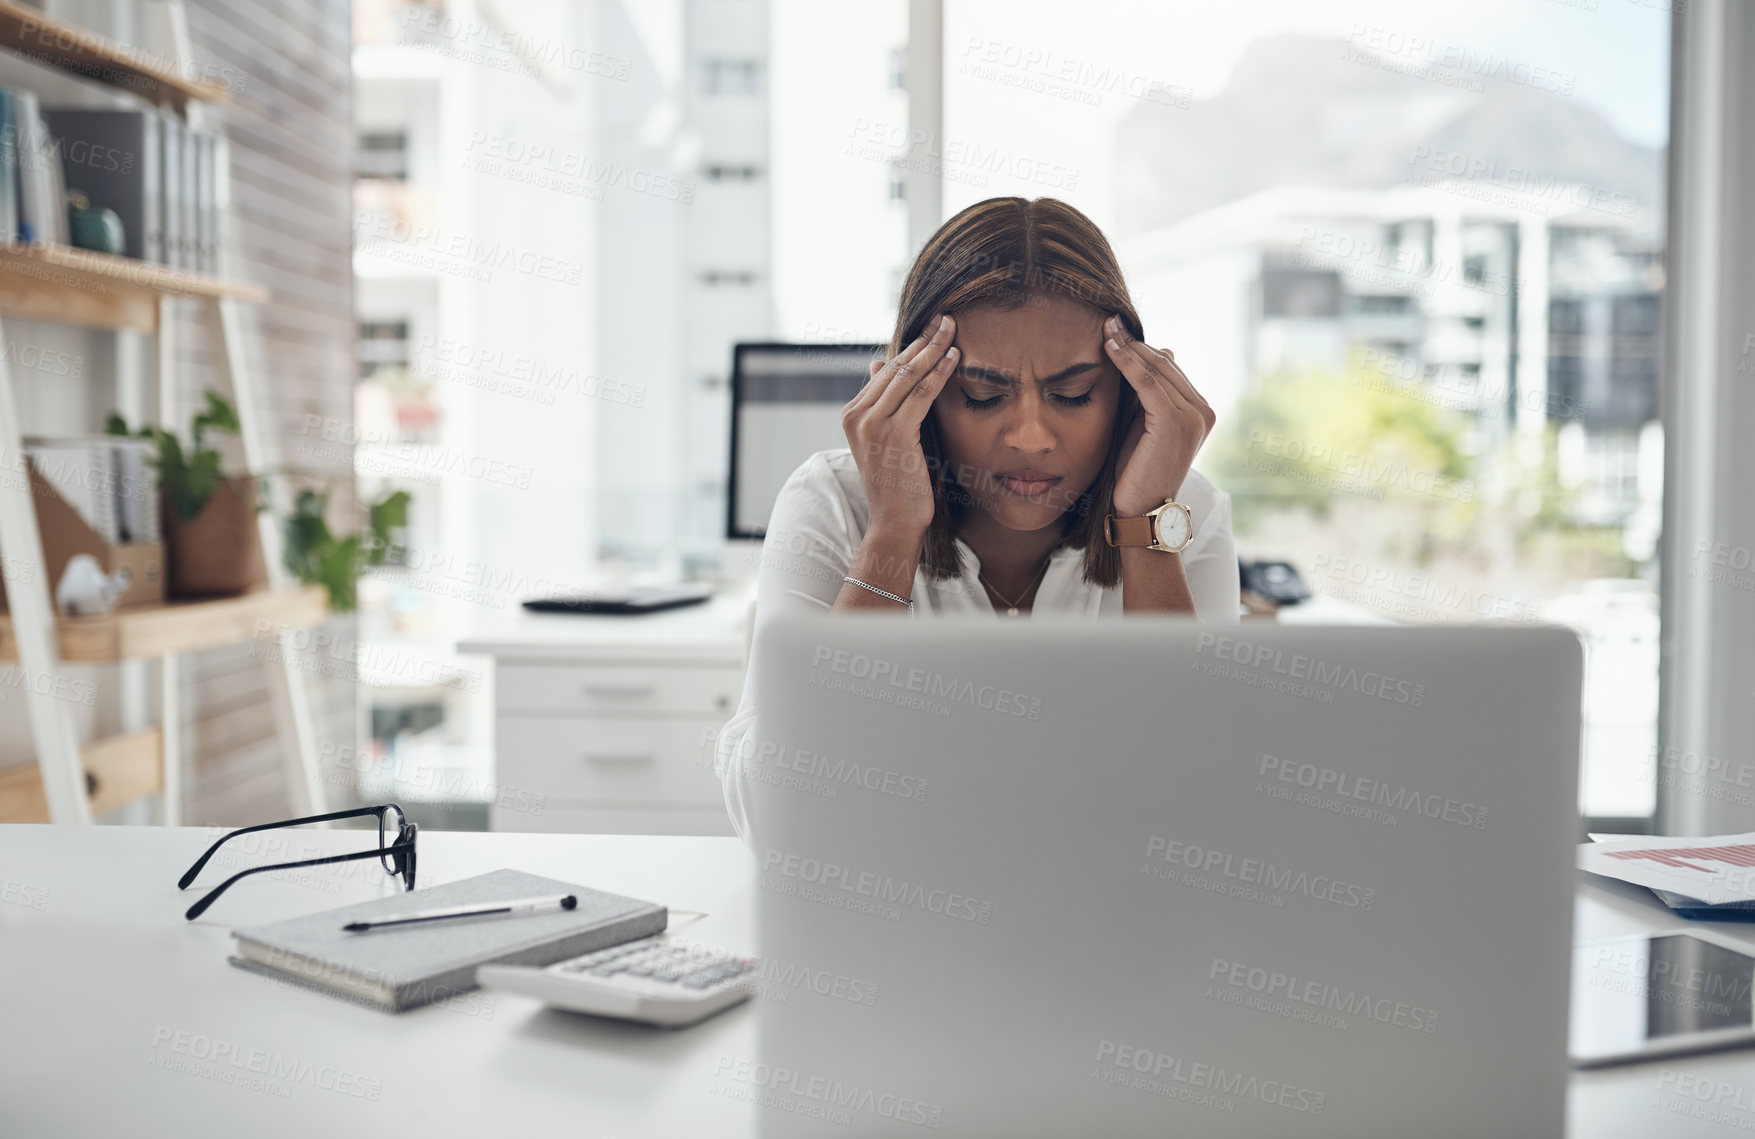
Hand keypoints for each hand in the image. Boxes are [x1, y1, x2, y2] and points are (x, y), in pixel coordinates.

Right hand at [841, 314, 959, 536]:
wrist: (894, 521)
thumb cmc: (896, 483)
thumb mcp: (885, 438)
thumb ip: (882, 402)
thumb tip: (878, 364)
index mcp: (852, 413)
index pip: (885, 371)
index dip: (910, 347)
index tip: (931, 328)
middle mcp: (856, 416)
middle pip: (895, 368)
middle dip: (923, 340)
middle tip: (946, 319)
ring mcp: (872, 425)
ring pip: (907, 376)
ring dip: (933, 349)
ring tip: (953, 330)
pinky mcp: (893, 434)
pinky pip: (920, 394)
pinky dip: (939, 373)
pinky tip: (955, 358)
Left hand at [1103, 314, 1214, 517]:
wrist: (1140, 509)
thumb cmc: (1135, 469)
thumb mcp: (1142, 423)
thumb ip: (1146, 393)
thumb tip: (1156, 351)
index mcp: (1198, 411)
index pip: (1169, 369)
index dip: (1141, 348)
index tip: (1115, 329)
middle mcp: (1202, 411)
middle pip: (1164, 364)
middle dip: (1134, 342)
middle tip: (1109, 320)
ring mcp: (1193, 416)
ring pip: (1156, 369)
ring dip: (1128, 346)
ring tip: (1105, 328)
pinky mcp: (1176, 421)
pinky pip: (1148, 382)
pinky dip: (1127, 362)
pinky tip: (1109, 348)